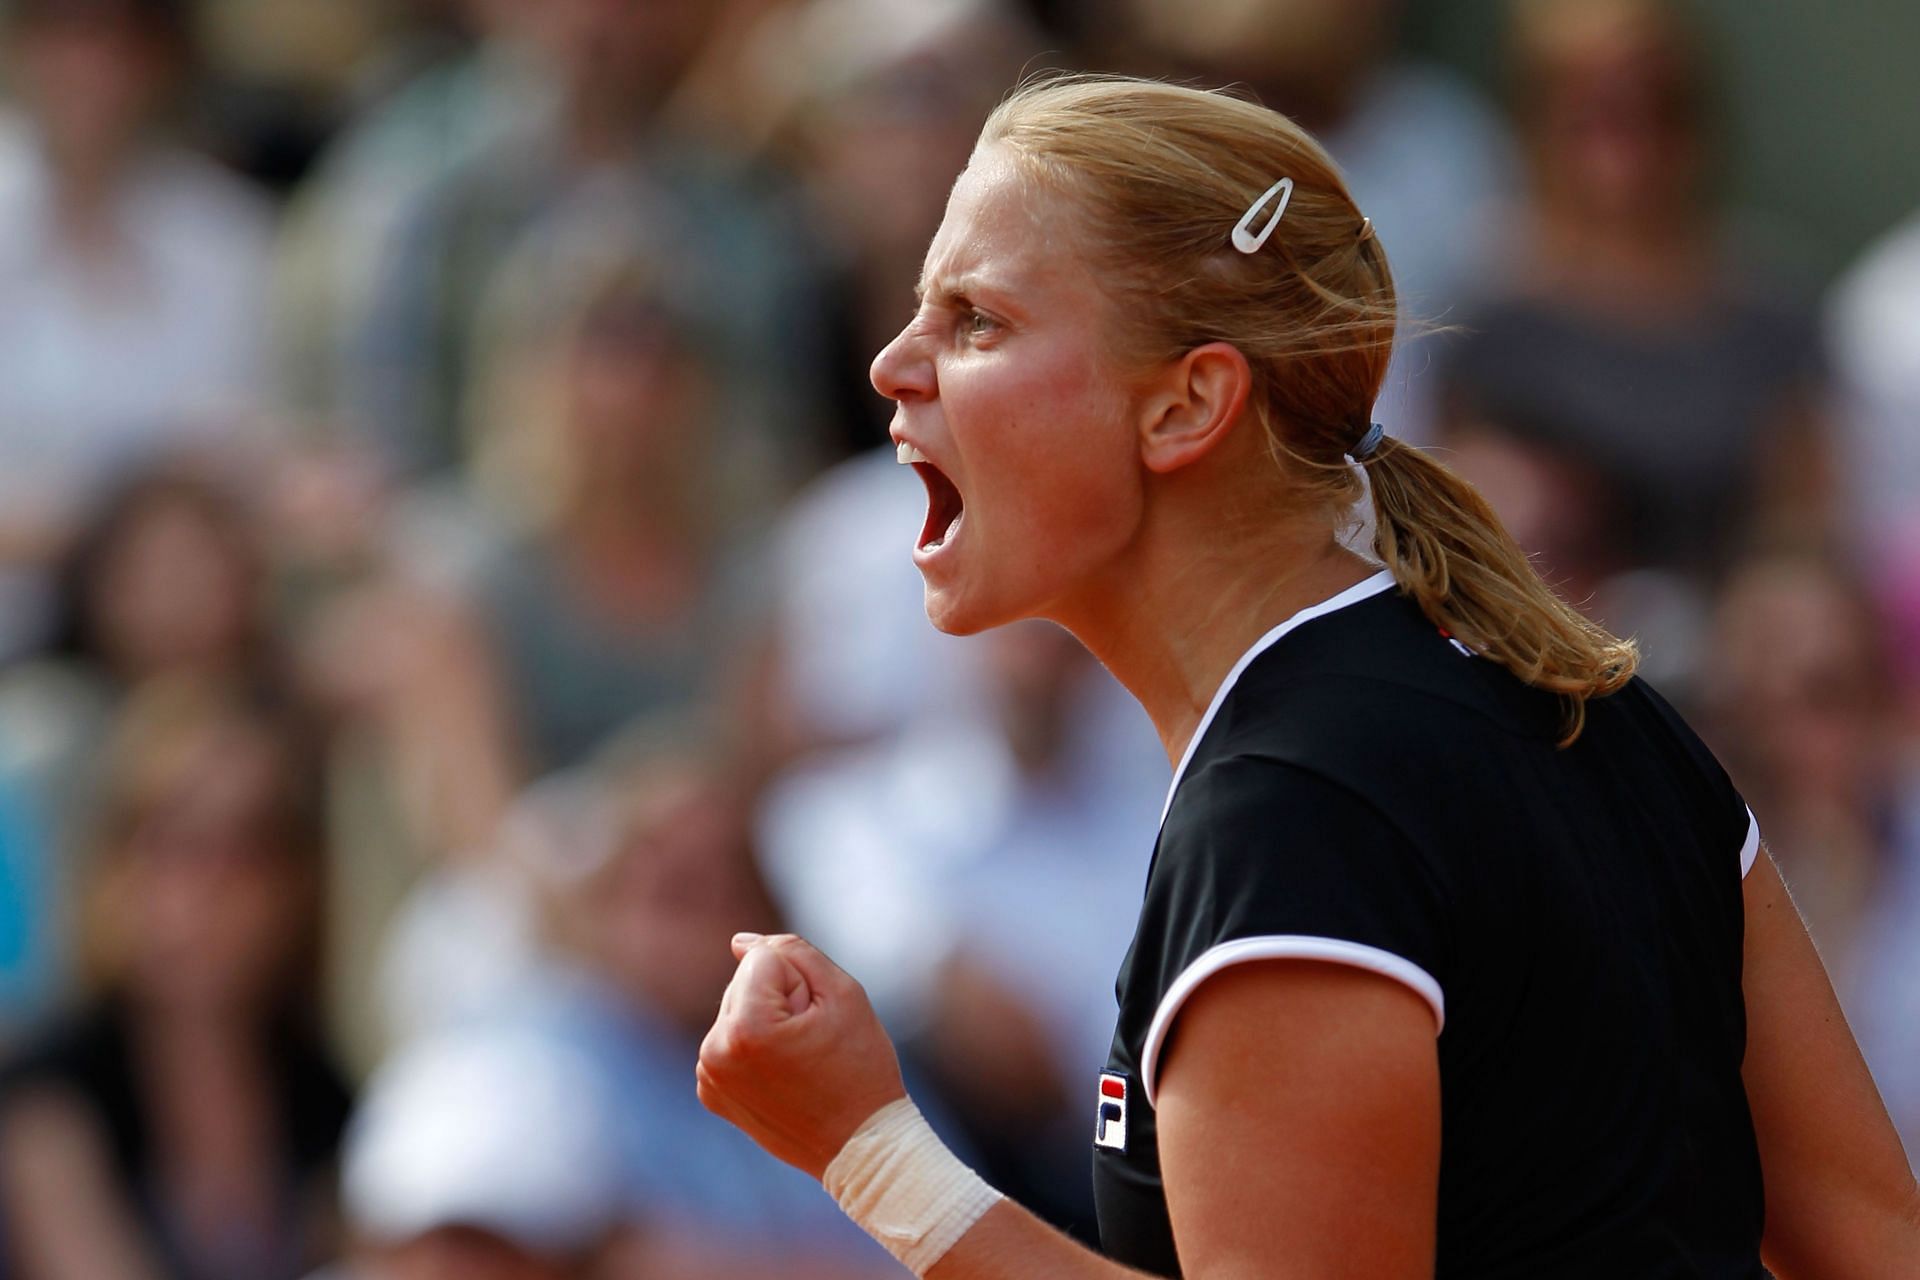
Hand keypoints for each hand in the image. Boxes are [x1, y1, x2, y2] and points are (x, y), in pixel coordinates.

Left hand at [697, 933, 907, 1179]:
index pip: (765, 958)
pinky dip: (755, 1047)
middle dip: (781, 999)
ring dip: (767, 1021)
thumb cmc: (860, 1067)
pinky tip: (783, 1075)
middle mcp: (714, 1051)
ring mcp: (708, 1075)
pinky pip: (731, 1040)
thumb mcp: (843, 993)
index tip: (819, 1023)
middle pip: (745, 981)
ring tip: (800, 1060)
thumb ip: (792, 952)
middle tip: (814, 1044)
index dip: (803, 983)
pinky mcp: (710, 1091)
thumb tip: (740, 942)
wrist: (860, 1145)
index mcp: (745, 1028)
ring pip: (738, 1008)